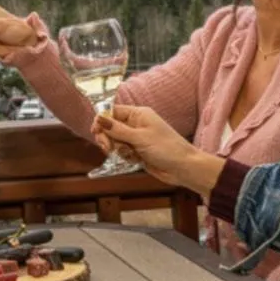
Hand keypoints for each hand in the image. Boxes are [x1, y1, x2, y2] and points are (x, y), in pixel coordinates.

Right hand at [91, 105, 224, 199]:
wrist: (183, 168)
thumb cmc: (166, 148)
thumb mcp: (140, 137)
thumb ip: (118, 129)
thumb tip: (99, 119)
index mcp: (138, 114)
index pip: (113, 111)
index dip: (102, 120)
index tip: (96, 132)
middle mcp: (136, 124)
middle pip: (111, 127)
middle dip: (108, 138)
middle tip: (108, 148)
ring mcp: (137, 138)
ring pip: (115, 141)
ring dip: (118, 149)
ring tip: (129, 154)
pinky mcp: (138, 151)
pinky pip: (122, 152)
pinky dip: (125, 157)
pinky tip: (136, 160)